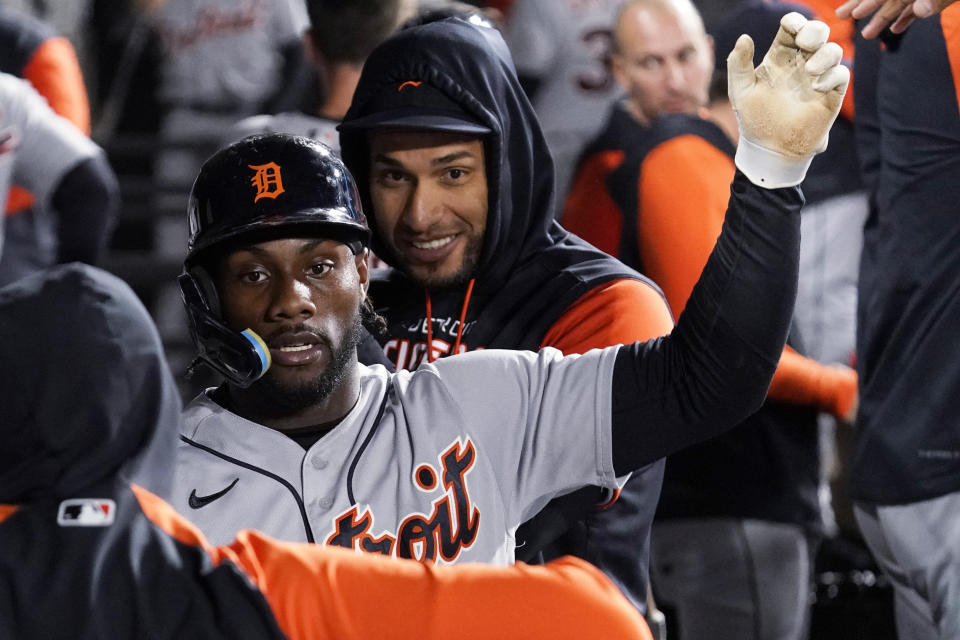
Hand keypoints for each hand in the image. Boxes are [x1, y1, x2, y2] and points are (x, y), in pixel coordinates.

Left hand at [727, 13, 849, 186]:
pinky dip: (832, 76)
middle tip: (806, 42)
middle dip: (815, 30)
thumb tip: (744, 37)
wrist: (770, 149)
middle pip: (817, 32)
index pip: (792, 27)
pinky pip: (841, 75)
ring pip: (833, 50)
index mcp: (780, 57)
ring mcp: (818, 77)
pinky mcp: (830, 94)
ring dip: (825, 54)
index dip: (794, 22)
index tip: (791, 27)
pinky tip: (817, 87)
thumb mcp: (741, 90)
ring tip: (809, 71)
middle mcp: (801, 63)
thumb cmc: (754, 119)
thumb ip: (738, 64)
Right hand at [836, 0, 957, 37]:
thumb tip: (919, 10)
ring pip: (897, 5)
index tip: (848, 13)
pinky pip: (916, 9)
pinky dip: (906, 19)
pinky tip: (895, 31)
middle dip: (863, 6)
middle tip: (839, 16)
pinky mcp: (934, 1)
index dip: (865, 1)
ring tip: (865, 34)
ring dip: (881, 19)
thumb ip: (937, 0)